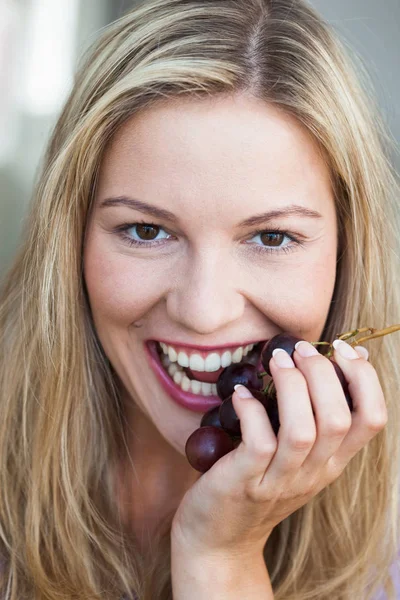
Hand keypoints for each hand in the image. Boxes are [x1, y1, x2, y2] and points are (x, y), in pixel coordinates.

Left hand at [171, 340, 386, 559]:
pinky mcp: (245, 483)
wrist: (219, 540)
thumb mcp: (297, 456)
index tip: (344, 349)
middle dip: (322, 372)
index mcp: (332, 462)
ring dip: (291, 386)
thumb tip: (327, 361)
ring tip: (275, 360)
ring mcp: (279, 481)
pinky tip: (240, 393)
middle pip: (338, 418)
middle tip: (298, 349)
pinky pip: (258, 442)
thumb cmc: (256, 483)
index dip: (365, 379)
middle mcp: (314, 473)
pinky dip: (251, 410)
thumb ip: (313, 418)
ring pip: (302, 430)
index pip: (372, 420)